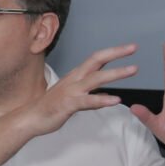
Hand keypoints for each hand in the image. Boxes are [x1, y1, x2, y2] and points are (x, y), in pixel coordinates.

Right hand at [18, 43, 138, 137]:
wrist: (31, 118)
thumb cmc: (51, 107)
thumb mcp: (74, 96)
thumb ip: (90, 93)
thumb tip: (105, 93)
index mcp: (76, 75)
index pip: (97, 58)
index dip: (113, 52)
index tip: (130, 48)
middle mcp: (75, 79)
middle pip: (97, 60)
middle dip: (116, 53)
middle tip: (133, 48)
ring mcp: (71, 91)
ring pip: (96, 78)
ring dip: (116, 73)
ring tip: (133, 69)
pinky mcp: (69, 104)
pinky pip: (88, 101)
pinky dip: (103, 100)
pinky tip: (116, 100)